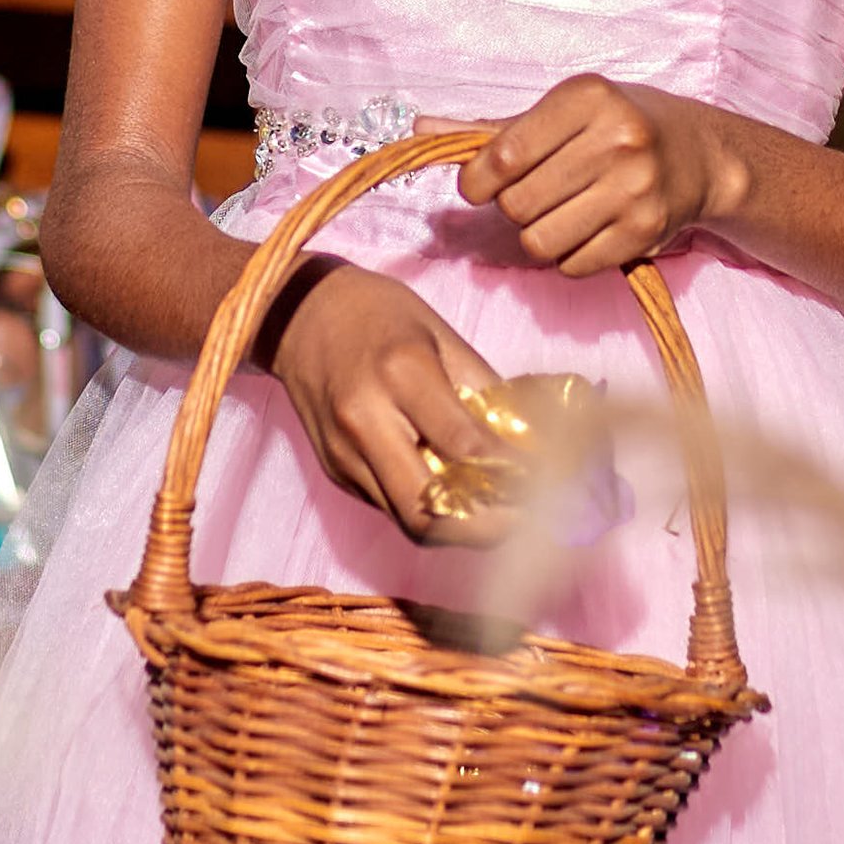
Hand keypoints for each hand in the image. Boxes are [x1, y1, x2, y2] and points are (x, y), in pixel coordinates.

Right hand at [266, 262, 514, 544]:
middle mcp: (366, 423)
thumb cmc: (378, 313)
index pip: (465, 447)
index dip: (512, 474)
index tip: (546, 480)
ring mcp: (344, 455)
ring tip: (499, 514)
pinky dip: (430, 511)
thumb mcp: (441, 333)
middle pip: (429, 510)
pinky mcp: (336, 472)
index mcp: (401, 375)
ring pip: (409, 523)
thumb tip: (529, 437)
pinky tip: (456, 496)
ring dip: (460, 529)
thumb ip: (483, 389)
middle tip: (524, 519)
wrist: (297, 313)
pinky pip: (390, 507)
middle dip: (486, 527)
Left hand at [452, 76, 742, 277]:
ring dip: (538, 234)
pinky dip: (569, 256)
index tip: (479, 186)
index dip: (476, 181)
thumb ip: (493, 128)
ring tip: (560, 213)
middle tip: (537, 193)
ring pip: (539, 240)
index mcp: (588, 97)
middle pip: (517, 203)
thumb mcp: (564, 112)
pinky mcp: (645, 232)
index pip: (504, 155)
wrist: (702, 155)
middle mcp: (617, 139)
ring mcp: (634, 189)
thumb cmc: (619, 126)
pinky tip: (588, 229)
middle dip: (514, 206)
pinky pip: (572, 265)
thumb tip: (422, 128)